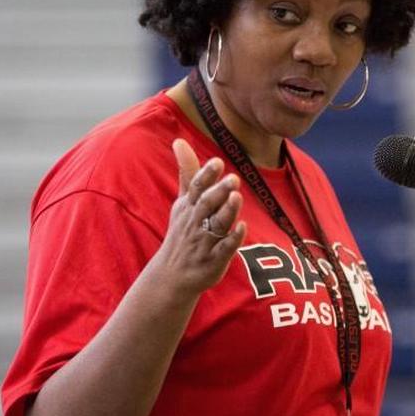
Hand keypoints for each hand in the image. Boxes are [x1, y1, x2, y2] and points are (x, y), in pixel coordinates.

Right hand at [151, 139, 245, 297]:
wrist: (172, 275)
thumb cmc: (183, 231)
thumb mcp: (182, 202)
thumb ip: (187, 172)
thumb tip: (179, 140)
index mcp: (189, 207)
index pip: (196, 189)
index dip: (206, 176)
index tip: (217, 162)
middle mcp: (196, 222)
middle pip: (207, 205)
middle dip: (219, 192)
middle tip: (233, 178)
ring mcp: (204, 242)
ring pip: (216, 225)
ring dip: (227, 212)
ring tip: (237, 197)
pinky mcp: (214, 260)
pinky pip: (224, 249)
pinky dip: (233, 239)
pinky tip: (242, 227)